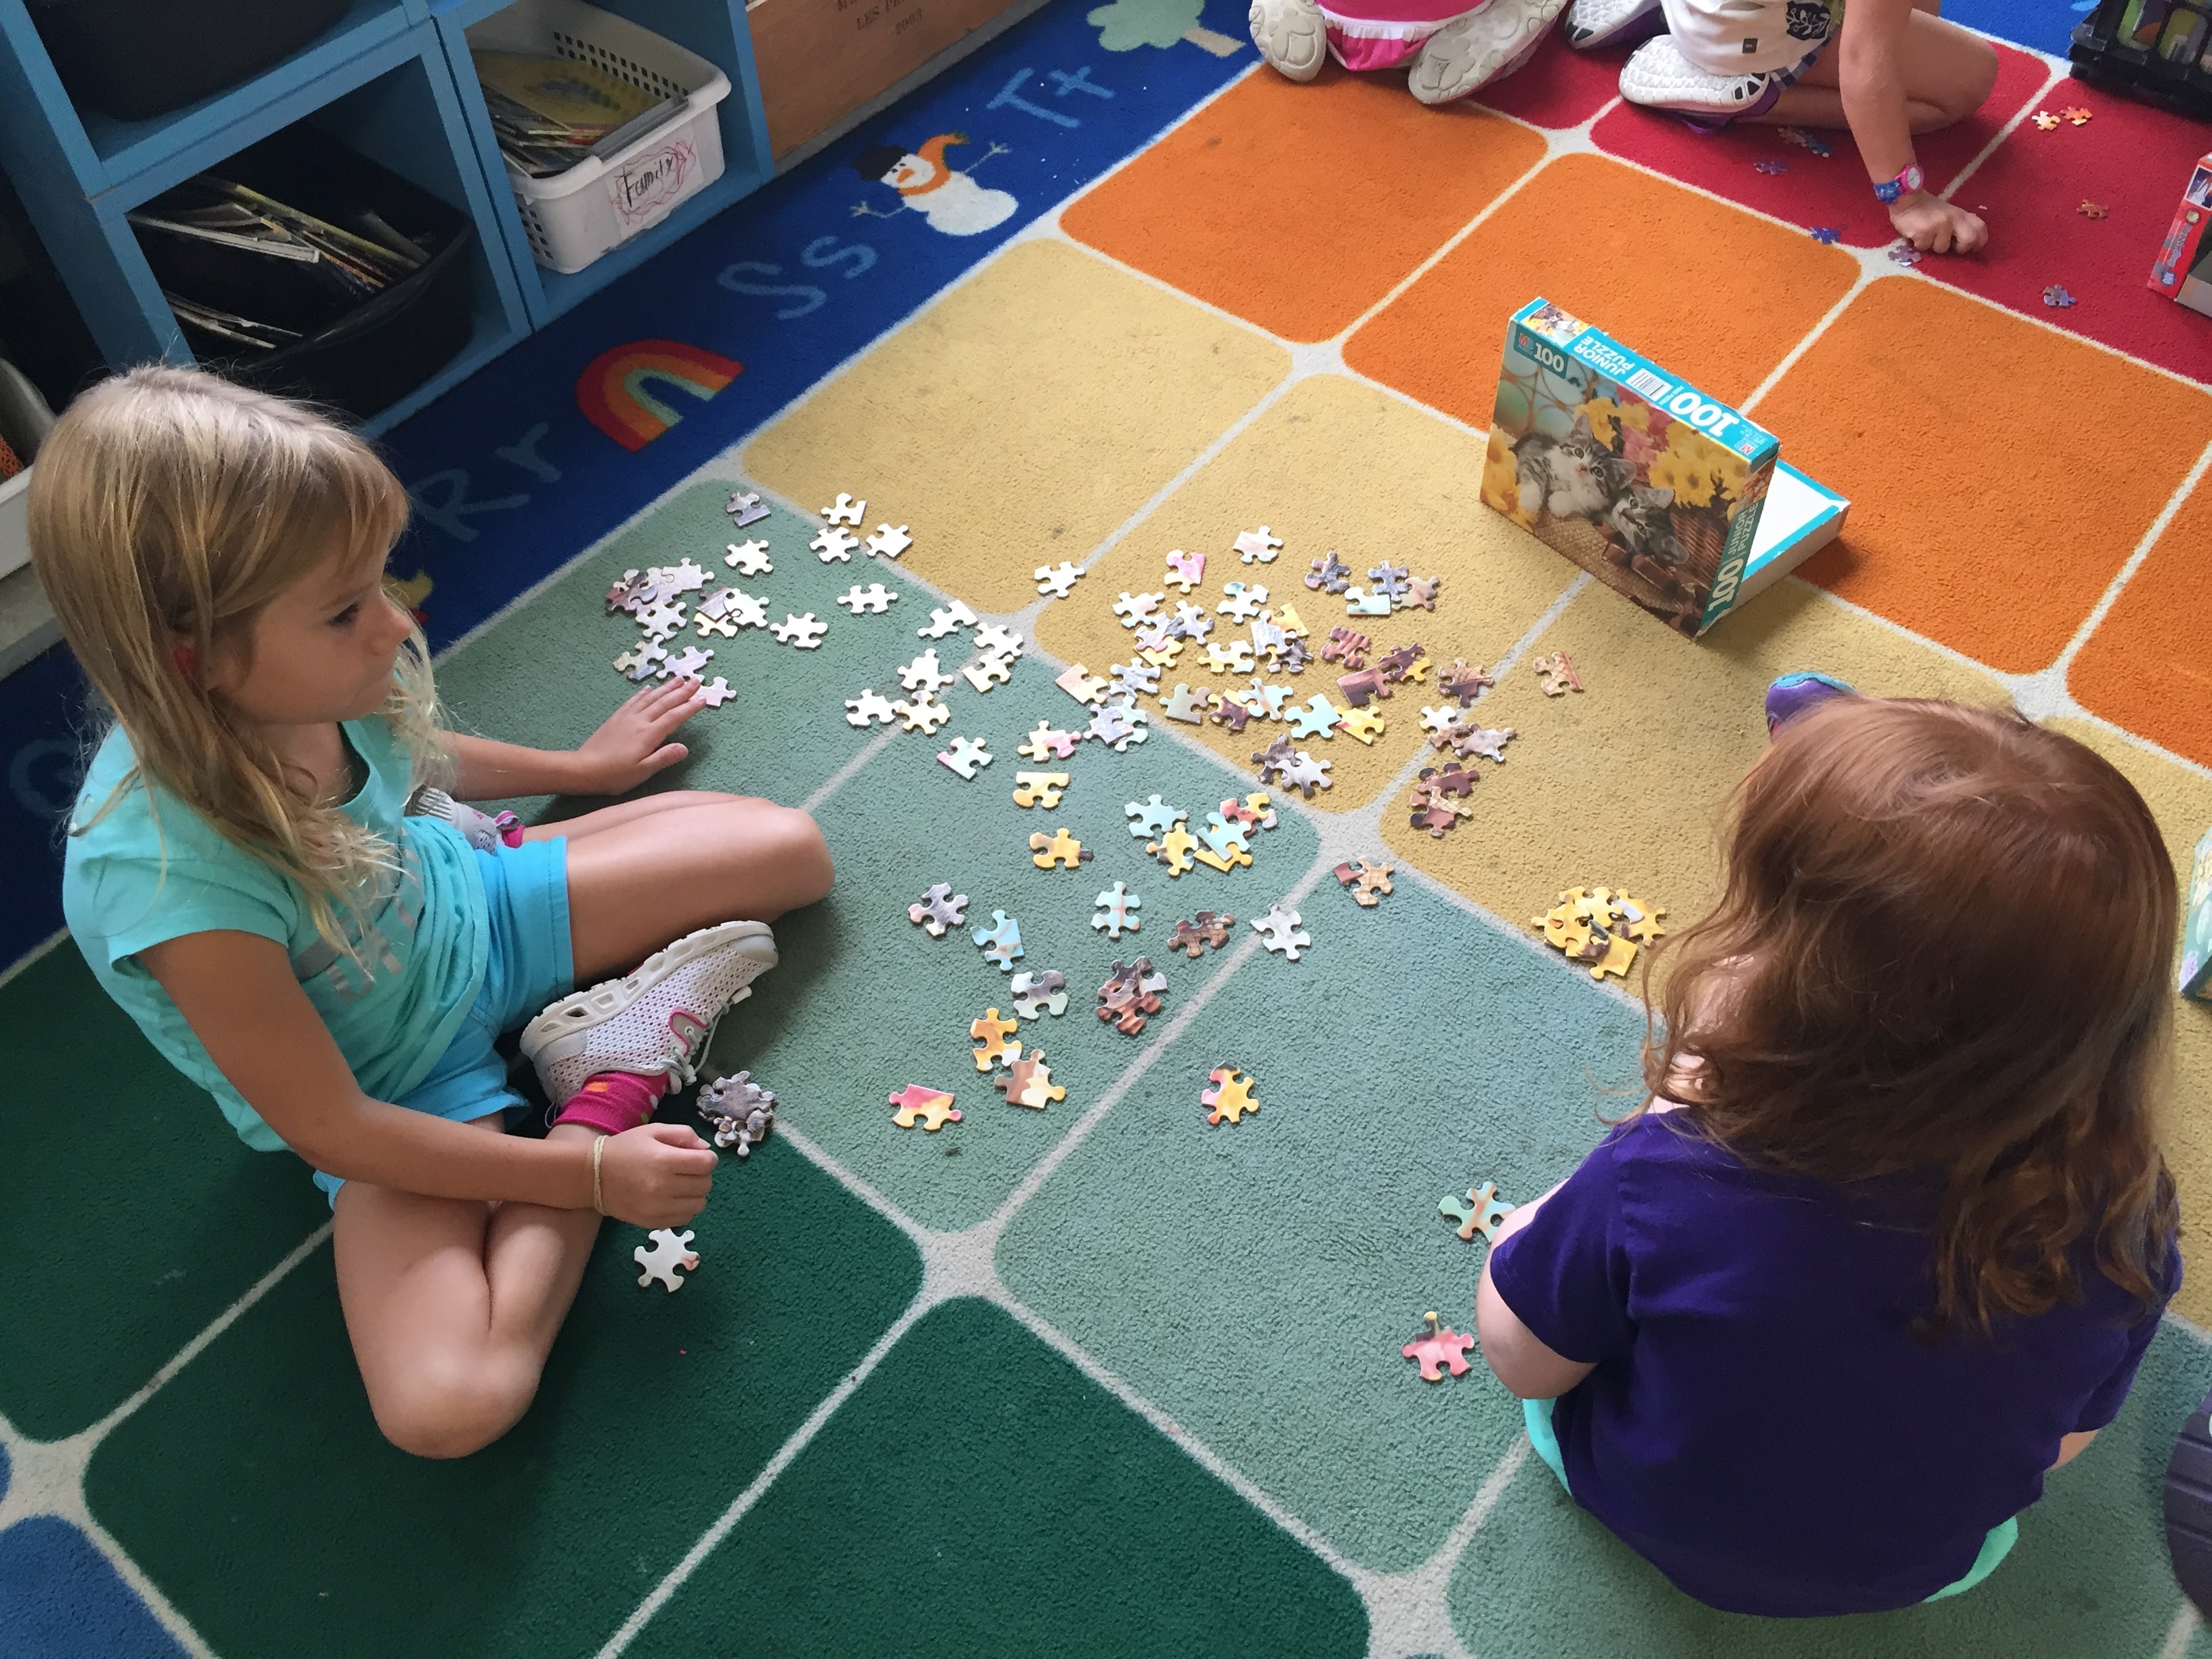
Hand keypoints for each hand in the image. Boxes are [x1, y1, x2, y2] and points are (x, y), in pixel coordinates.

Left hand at [569, 679, 704, 793]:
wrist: (584, 768)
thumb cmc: (615, 774)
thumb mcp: (643, 771)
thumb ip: (664, 757)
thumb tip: (685, 748)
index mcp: (649, 734)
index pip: (674, 717)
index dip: (690, 708)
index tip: (703, 699)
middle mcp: (640, 721)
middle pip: (665, 703)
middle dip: (682, 691)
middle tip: (696, 681)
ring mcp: (627, 717)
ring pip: (650, 698)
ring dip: (666, 688)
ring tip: (678, 679)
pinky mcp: (616, 718)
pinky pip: (633, 701)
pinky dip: (643, 693)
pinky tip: (649, 688)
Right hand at [596, 1122, 716, 1227]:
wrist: (593, 1176)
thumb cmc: (625, 1149)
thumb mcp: (653, 1131)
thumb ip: (684, 1135)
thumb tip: (705, 1149)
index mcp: (664, 1160)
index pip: (706, 1163)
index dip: (708, 1158)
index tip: (698, 1156)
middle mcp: (663, 1187)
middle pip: (705, 1185)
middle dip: (702, 1174)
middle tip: (688, 1169)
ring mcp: (658, 1208)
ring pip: (699, 1205)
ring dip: (696, 1194)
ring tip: (681, 1185)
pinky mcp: (653, 1223)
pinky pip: (685, 1219)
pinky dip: (685, 1208)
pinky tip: (673, 1198)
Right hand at [1889, 192, 1984, 254]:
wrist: (1906, 199)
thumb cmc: (1926, 209)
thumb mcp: (1948, 213)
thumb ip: (1958, 224)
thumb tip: (1964, 243)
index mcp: (1961, 213)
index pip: (1980, 228)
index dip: (1979, 242)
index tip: (1971, 248)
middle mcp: (1953, 218)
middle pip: (1969, 240)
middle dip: (1961, 249)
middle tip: (1951, 248)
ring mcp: (1939, 225)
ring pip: (1942, 249)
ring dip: (1932, 246)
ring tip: (1926, 236)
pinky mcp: (1924, 232)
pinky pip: (1924, 247)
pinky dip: (1919, 244)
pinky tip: (1915, 234)